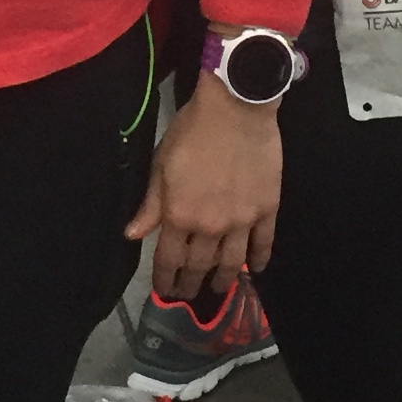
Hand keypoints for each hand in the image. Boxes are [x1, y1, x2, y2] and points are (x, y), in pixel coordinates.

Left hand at [125, 81, 280, 299]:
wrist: (236, 108)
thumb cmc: (192, 132)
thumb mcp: (161, 165)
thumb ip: (151, 205)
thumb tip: (133, 235)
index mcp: (179, 216)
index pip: (169, 260)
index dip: (165, 279)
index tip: (164, 290)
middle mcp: (210, 227)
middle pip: (199, 265)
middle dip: (191, 283)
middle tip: (189, 293)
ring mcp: (242, 221)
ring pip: (232, 262)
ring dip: (223, 280)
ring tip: (218, 288)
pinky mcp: (268, 210)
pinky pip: (264, 243)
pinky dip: (259, 260)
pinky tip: (256, 269)